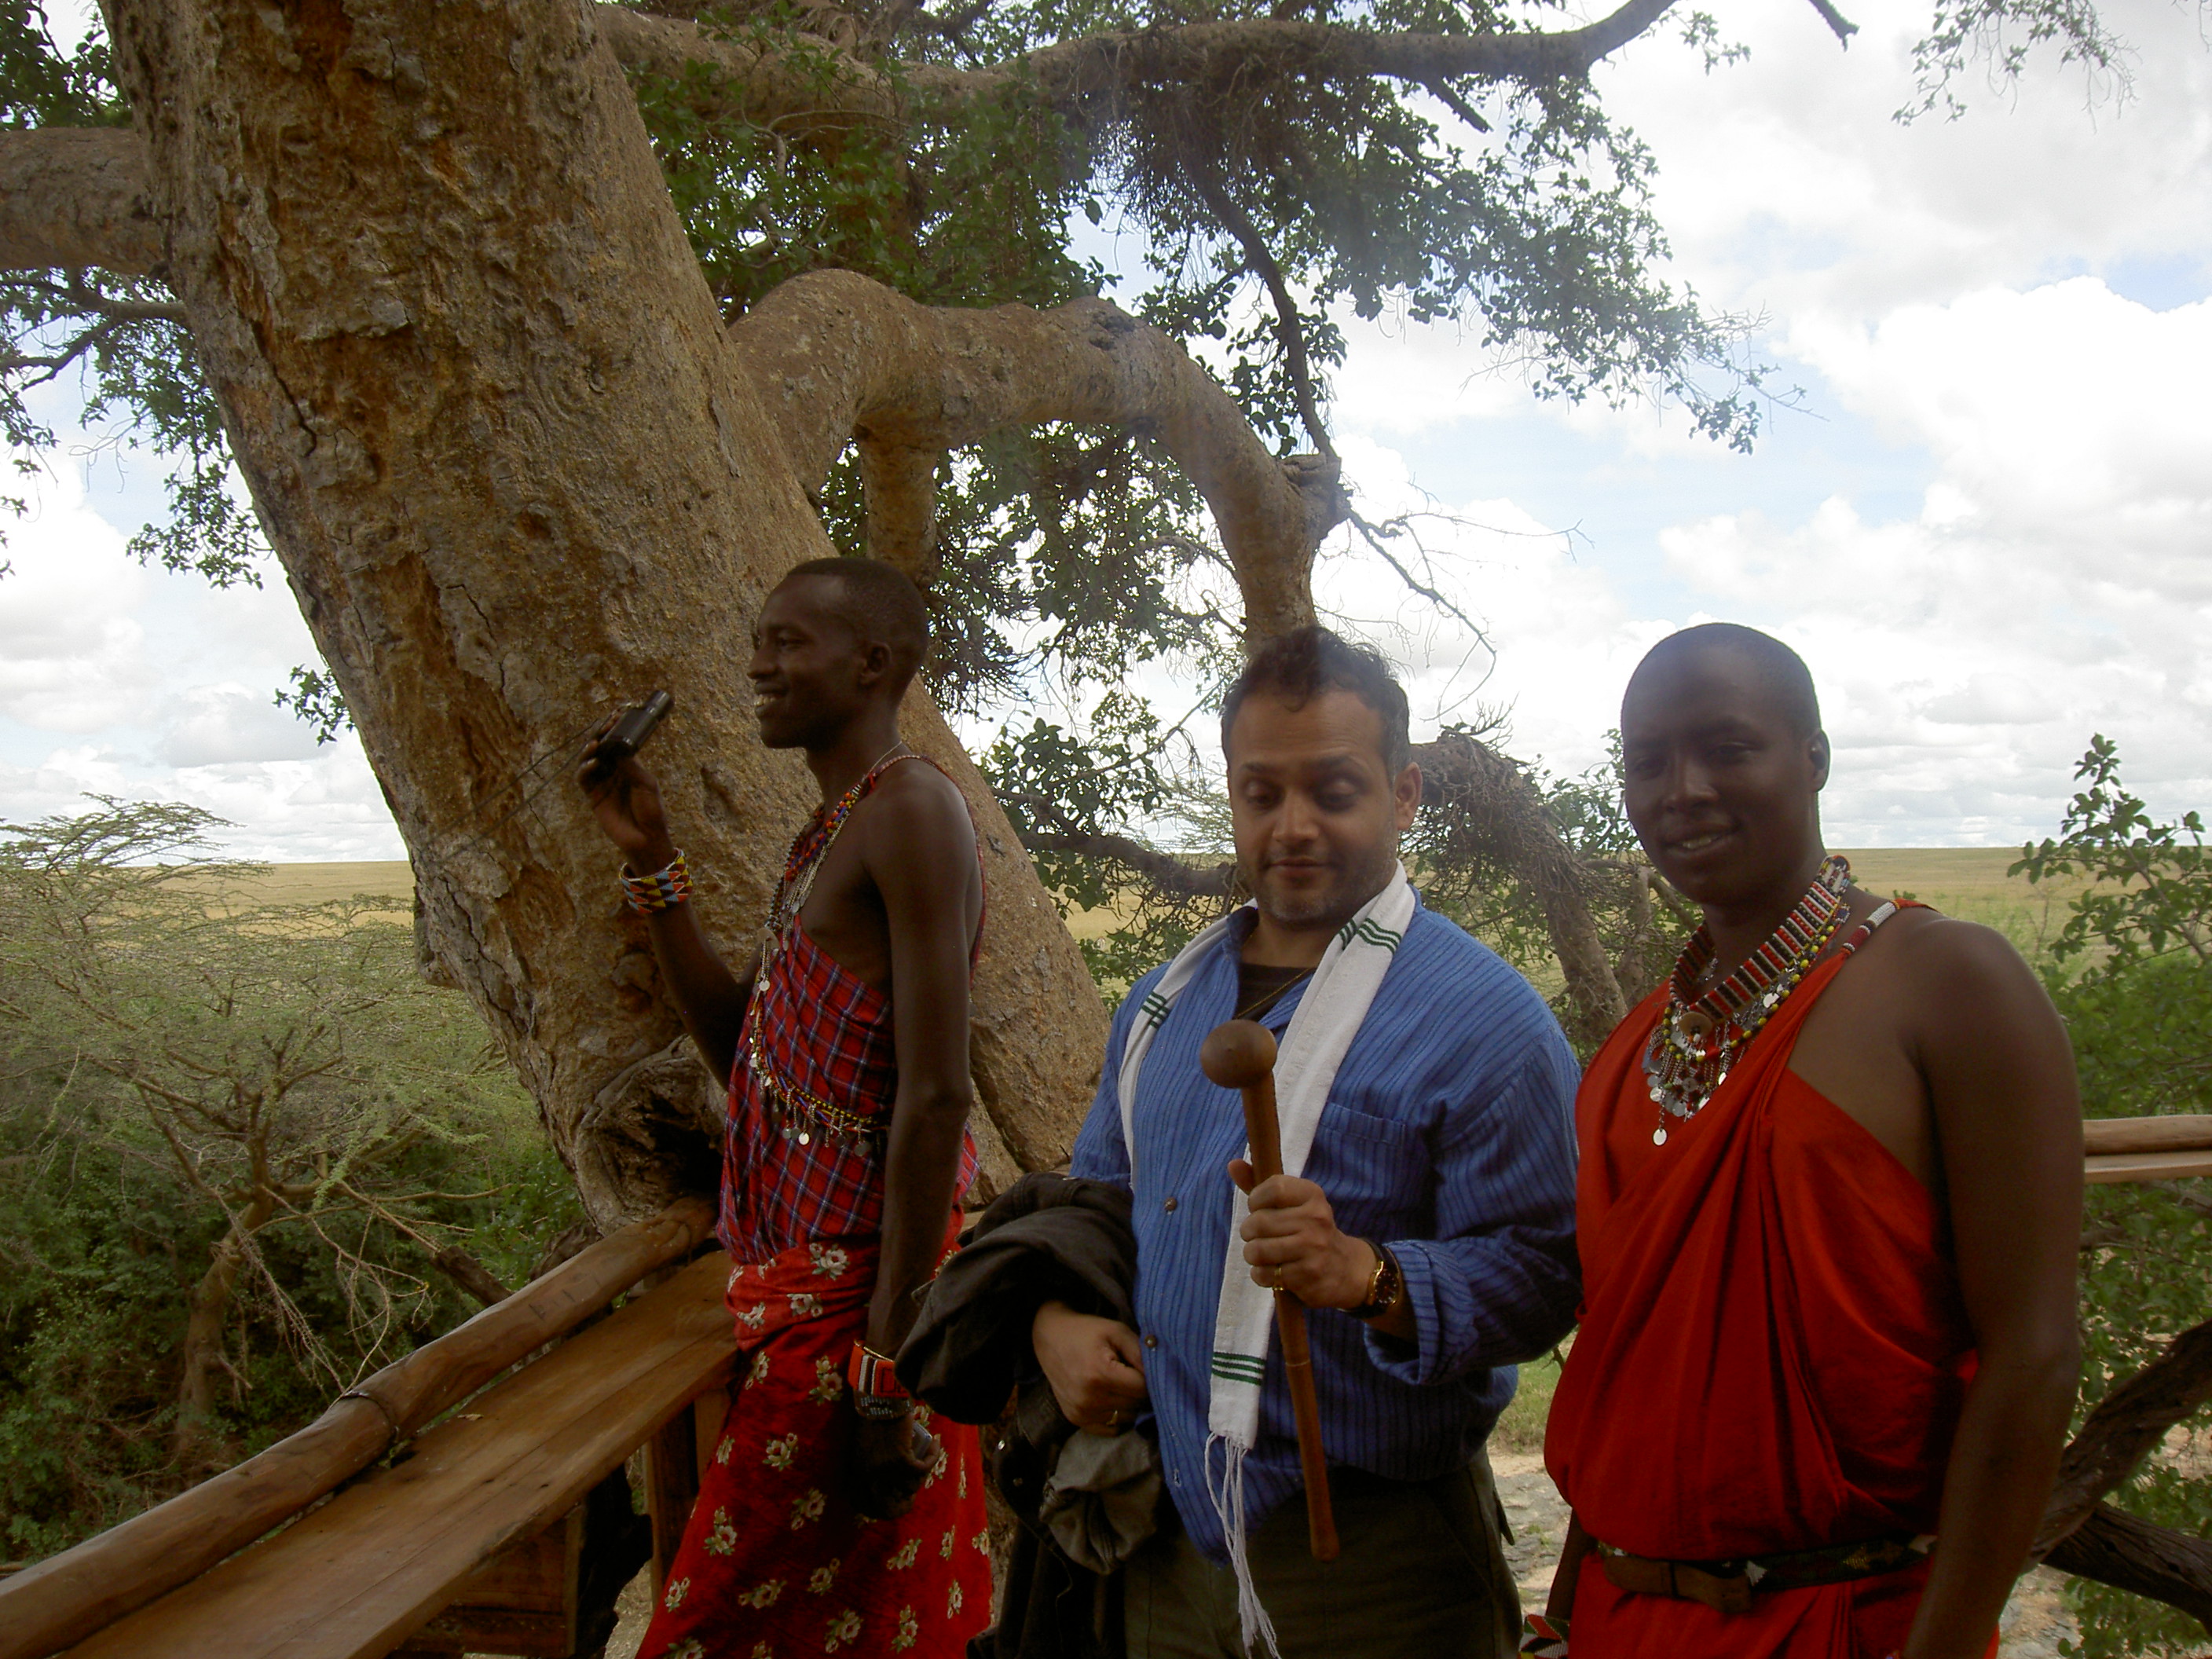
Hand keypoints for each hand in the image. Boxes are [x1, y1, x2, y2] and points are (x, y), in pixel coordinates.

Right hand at [576, 724, 676, 870]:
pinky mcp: (593, 797)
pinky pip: (584, 780)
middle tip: (604, 725)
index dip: (615, 730)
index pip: (618, 744)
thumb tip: (618, 747)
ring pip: (589, 761)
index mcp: (629, 767)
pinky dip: (585, 769)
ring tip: (595, 743)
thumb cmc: (651, 811)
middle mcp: (613, 772)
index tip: (616, 716)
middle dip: (601, 736)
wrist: (646, 838)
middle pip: (601, 749)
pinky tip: (593, 762)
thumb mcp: (646, 784)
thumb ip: (631, 766)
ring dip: (590, 750)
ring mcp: (602, 784)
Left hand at [846, 1407, 937, 1520]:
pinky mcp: (901, 1461)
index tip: (897, 1503)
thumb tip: (890, 1488)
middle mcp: (868, 1477)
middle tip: (913, 1494)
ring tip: (925, 1455)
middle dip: (903, 1505)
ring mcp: (884, 1471)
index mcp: (856, 1474)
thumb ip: (871, 1468)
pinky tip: (934, 1443)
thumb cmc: (874, 1418)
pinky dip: (932, 1457)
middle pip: (888, 1506)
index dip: (882, 1509)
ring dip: (921, 1474)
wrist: (880, 1399)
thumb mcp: (866, 1447)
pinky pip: (923, 1468)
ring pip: (911, 1485)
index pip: (865, 1505)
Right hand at [1032, 1301, 1146, 1434]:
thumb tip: (1163, 1374)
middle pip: (1136, 1404)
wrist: (1050, 1337)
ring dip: (1129, 1403)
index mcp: (1099, 1374)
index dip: (1149, 1377)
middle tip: (1129, 1371)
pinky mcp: (1076, 1419)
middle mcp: (1088, 1399)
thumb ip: (1140, 1352)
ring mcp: (1081, 1412)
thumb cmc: (1087, 1331)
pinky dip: (1116, 1415)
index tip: (1142, 1366)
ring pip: (1127, 1418)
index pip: (1143, 1389)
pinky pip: (1111, 1428)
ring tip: (1118, 1382)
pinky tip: (1109, 1396)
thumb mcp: (1116, 1331)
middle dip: (1138, 1389)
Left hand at [1231, 1162, 1373, 1309]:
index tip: (1260, 1209)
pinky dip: (1262, 1275)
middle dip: (1249, 1232)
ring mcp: (1313, 1247)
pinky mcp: (1308, 1275)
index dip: (1256, 1200)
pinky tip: (1274, 1272)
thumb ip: (1259, 1184)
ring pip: (1257, 1250)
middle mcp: (1316, 1218)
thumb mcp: (1290, 1203)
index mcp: (1312, 1194)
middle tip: (1258, 1237)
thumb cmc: (1308, 1230)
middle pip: (1258, 1222)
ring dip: (1253, 1255)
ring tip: (1263, 1255)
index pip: (1272, 1188)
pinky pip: (1265, 1274)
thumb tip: (1232, 1164)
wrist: (1345, 1268)